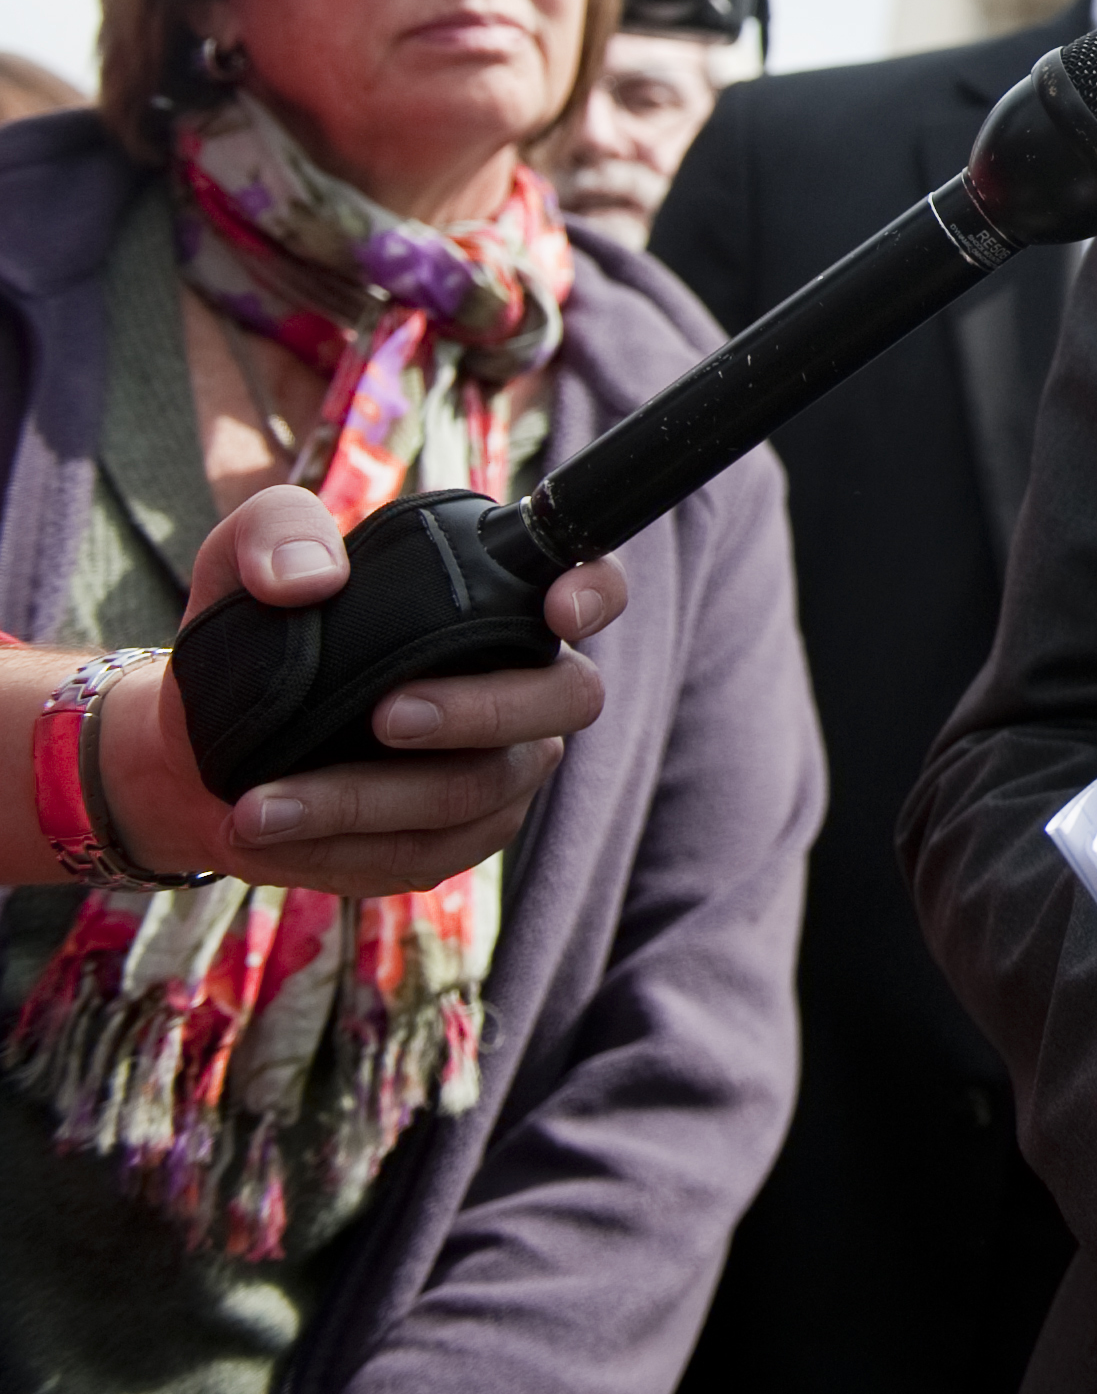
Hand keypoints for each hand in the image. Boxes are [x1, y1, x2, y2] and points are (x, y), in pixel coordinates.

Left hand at [89, 487, 625, 895]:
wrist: (204, 740)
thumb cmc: (254, 632)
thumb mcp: (241, 559)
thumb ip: (274, 536)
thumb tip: (309, 580)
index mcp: (498, 603)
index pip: (592, 584)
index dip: (596, 593)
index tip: (555, 608)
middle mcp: (524, 686)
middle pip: (566, 700)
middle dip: (482, 710)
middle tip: (384, 715)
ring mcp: (499, 770)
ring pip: (476, 793)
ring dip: (366, 801)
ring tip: (260, 806)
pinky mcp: (452, 841)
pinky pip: (420, 857)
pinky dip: (335, 852)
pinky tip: (261, 840)